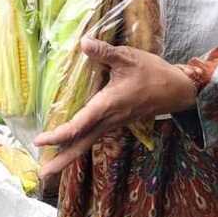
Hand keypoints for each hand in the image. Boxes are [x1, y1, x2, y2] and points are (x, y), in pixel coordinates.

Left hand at [33, 38, 197, 176]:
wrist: (177, 90)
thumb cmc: (153, 73)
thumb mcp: (128, 58)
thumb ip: (104, 52)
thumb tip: (83, 42)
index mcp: (108, 106)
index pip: (79, 125)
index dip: (58, 134)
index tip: (40, 140)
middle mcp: (109, 120)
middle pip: (81, 145)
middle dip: (62, 161)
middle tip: (42, 174)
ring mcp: (113, 124)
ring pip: (87, 143)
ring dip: (68, 155)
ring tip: (50, 166)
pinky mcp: (116, 122)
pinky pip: (93, 136)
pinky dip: (78, 143)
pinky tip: (69, 144)